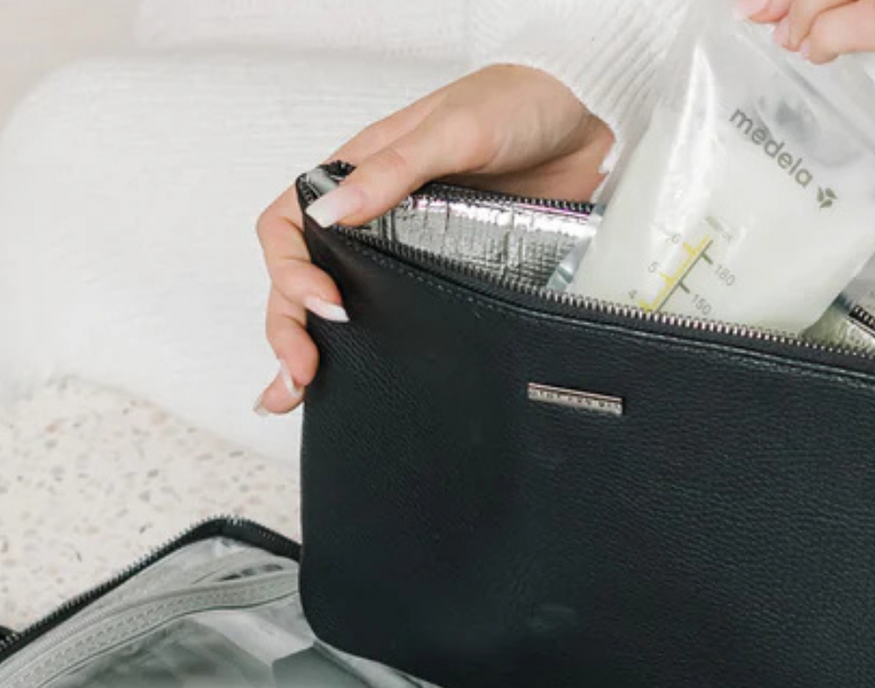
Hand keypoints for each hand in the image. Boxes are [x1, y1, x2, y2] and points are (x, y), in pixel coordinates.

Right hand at [255, 64, 613, 413]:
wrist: (586, 120)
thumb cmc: (517, 104)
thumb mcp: (453, 129)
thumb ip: (393, 169)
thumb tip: (330, 213)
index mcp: (358, 175)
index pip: (290, 226)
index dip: (291, 270)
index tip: (326, 307)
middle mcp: (373, 217)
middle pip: (304, 278)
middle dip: (289, 327)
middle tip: (303, 375)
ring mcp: (407, 252)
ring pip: (341, 304)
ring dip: (314, 350)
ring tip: (302, 396)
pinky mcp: (446, 279)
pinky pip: (400, 319)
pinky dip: (372, 353)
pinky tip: (357, 386)